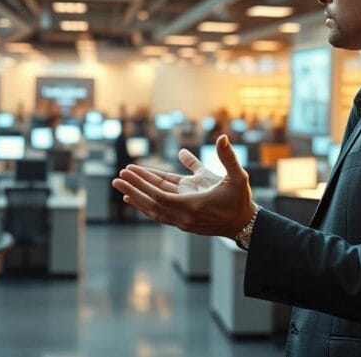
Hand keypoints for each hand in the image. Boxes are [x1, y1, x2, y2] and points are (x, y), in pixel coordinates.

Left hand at [112, 135, 255, 237]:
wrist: (243, 224)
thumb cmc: (240, 200)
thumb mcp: (237, 177)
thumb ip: (228, 158)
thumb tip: (222, 137)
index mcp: (194, 204)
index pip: (160, 195)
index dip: (143, 184)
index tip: (128, 172)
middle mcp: (184, 215)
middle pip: (152, 202)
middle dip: (134, 188)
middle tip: (117, 177)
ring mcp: (182, 221)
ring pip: (153, 209)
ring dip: (137, 197)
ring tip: (121, 186)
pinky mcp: (182, 222)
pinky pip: (159, 213)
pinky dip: (145, 205)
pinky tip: (133, 198)